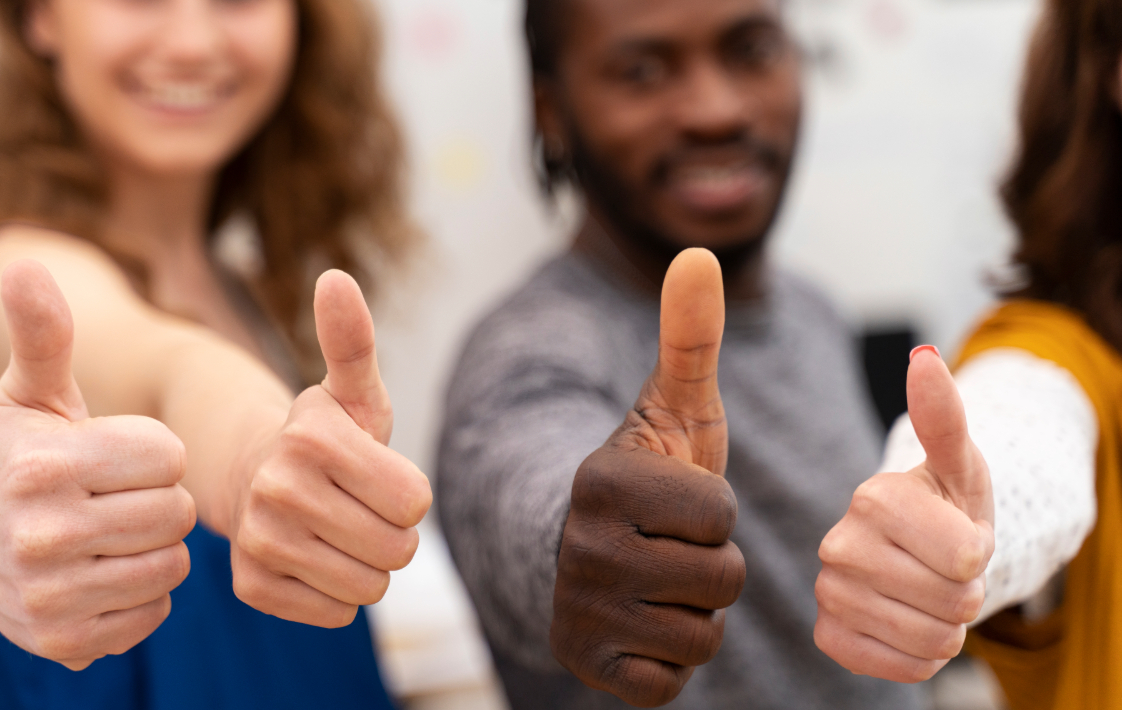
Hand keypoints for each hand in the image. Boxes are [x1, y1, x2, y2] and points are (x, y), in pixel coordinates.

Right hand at [0, 260, 195, 669]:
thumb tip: (25, 266)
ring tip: (114, 532)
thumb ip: (44, 332)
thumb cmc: (14, 454)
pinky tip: (105, 571)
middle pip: (176, 513)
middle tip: (118, 496)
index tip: (121, 455)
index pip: (171, 457)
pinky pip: (153, 614)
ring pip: (171, 566)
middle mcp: (43, 534)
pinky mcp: (62, 641)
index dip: (157, 452)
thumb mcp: (30, 391)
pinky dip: (142, 594)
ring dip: (155, 547)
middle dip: (159, 499)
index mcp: (47, 466)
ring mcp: (50, 594)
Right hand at [228, 270, 432, 626]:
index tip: (377, 474)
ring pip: (369, 588)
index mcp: (312, 438)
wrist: (252, 476)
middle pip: (398, 551)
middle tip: (359, 506)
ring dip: (367, 565)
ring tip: (338, 531)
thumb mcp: (351, 390)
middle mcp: (277, 489)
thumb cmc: (325, 436)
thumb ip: (353, 341)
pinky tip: (312, 557)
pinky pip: (336, 612)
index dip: (408, 493)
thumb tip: (336, 277)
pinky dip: (335, 592)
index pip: (416, 503)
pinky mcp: (250, 586)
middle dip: (392, 533)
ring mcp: (259, 541)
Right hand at [550, 249, 745, 707]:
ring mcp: (577, 611)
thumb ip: (691, 336)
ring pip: (703, 633)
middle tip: (670, 546)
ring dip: (696, 611)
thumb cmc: (650, 477)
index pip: (719, 516)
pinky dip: (670, 658)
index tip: (677, 501)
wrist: (596, 552)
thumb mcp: (673, 408)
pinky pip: (674, 681)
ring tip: (659, 581)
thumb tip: (700, 251)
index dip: (716, 510)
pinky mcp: (586, 666)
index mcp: (602, 479)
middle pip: (720, 579)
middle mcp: (578, 547)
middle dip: (713, 565)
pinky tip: (642, 623)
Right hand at [814, 345, 993, 682]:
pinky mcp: (827, 634)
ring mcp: (828, 591)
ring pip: (930, 641)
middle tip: (946, 571)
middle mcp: (837, 543)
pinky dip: (918, 656)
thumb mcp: (959, 464)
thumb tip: (924, 359)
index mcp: (872, 498)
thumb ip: (944, 416)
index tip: (959, 536)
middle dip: (967, 594)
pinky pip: (899, 667)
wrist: (917, 555)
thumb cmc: (945, 506)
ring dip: (947, 627)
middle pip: (952, 601)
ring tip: (928, 595)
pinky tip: (905, 623)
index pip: (968, 558)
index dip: (982, 554)